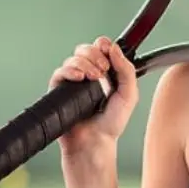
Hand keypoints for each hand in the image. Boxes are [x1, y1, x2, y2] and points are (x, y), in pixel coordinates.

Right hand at [49, 36, 138, 156]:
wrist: (95, 142)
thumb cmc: (111, 124)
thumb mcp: (129, 94)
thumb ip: (126, 70)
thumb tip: (115, 49)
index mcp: (107, 74)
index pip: (102, 49)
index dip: (103, 45)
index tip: (107, 49)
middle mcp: (89, 75)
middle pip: (86, 49)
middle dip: (95, 54)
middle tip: (103, 69)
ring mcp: (74, 82)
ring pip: (74, 58)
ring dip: (84, 63)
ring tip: (93, 78)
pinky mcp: (60, 89)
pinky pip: (60, 71)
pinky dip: (69, 70)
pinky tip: (79, 77)